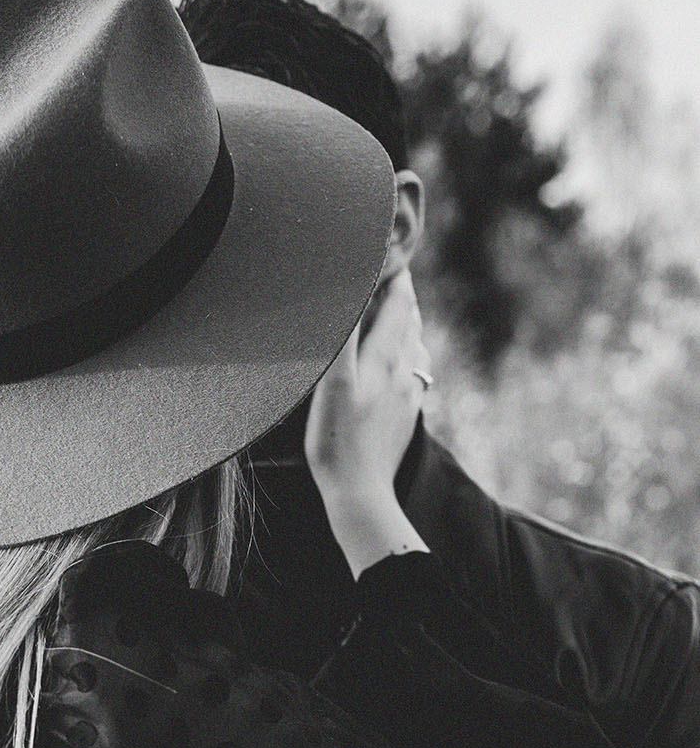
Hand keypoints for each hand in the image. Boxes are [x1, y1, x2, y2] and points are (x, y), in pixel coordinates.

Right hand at [304, 268, 431, 508]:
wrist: (360, 493)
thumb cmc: (338, 440)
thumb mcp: (332, 383)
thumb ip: (343, 336)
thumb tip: (351, 293)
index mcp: (387, 357)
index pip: (400, 303)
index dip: (397, 274)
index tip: (391, 253)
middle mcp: (405, 371)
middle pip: (411, 322)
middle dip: (402, 296)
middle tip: (392, 274)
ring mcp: (409, 395)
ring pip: (415, 347)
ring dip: (406, 325)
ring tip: (395, 312)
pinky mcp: (406, 417)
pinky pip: (413, 374)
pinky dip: (405, 356)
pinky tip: (398, 363)